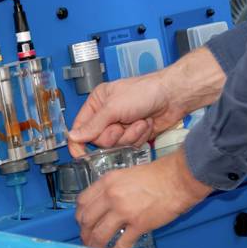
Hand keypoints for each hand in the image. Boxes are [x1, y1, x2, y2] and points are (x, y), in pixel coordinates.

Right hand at [67, 47, 226, 157]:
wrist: (173, 96)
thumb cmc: (144, 92)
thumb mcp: (114, 107)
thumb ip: (93, 124)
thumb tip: (73, 136)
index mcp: (97, 103)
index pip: (80, 128)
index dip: (78, 143)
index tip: (80, 155)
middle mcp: (107, 115)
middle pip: (99, 140)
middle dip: (114, 135)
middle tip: (122, 124)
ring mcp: (121, 125)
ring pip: (116, 145)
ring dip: (130, 135)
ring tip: (139, 121)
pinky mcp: (135, 134)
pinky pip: (130, 145)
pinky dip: (139, 136)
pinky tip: (146, 124)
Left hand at [75, 148, 211, 247]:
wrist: (178, 178)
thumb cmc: (157, 174)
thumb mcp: (126, 174)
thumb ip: (112, 188)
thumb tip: (104, 204)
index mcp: (107, 182)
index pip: (82, 201)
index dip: (80, 215)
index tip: (83, 222)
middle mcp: (112, 196)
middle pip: (87, 219)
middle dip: (84, 233)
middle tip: (87, 240)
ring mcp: (124, 211)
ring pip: (100, 234)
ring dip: (95, 245)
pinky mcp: (139, 225)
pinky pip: (121, 243)